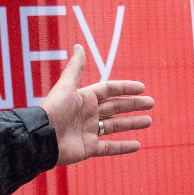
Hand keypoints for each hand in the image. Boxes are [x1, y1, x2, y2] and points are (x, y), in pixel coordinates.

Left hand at [38, 44, 153, 164]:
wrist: (42, 138)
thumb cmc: (53, 110)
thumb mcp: (66, 86)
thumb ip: (75, 68)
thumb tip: (79, 46)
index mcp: (84, 98)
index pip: (109, 90)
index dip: (125, 88)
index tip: (142, 88)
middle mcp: (88, 114)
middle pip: (116, 107)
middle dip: (133, 105)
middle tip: (151, 103)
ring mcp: (89, 131)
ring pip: (115, 126)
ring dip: (132, 123)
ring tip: (149, 121)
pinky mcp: (89, 148)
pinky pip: (110, 148)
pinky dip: (123, 147)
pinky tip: (138, 145)